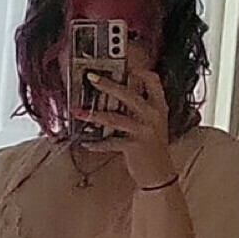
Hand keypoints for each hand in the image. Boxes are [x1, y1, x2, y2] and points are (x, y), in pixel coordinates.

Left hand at [72, 68, 175, 187]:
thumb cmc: (152, 148)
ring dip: (94, 115)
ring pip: (115, 118)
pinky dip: (97, 143)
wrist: (159, 175)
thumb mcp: (152, 123)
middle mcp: (153, 116)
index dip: (138, 70)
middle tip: (91, 78)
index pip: (153, 81)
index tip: (123, 63)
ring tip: (78, 112)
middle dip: (108, 85)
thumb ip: (140, 108)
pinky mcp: (134, 147)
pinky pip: (111, 142)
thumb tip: (117, 93)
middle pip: (129, 94)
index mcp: (159, 107)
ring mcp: (144, 131)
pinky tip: (87, 142)